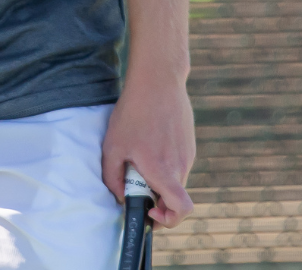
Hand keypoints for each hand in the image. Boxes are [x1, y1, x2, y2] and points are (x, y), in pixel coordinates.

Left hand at [100, 72, 196, 227]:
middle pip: (172, 196)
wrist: (158, 81)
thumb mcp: (113, 146)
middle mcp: (181, 166)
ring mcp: (188, 155)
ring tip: (139, 153)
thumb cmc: (133, 113)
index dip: (168, 220)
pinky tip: (148, 141)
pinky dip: (163, 163)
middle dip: (153, 196)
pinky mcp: (189, 144)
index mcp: (163, 170)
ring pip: (174, 179)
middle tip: (132, 177)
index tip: (150, 211)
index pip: (181, 210)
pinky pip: (177, 164)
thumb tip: (119, 198)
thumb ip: (112, 177)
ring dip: (157, 178)